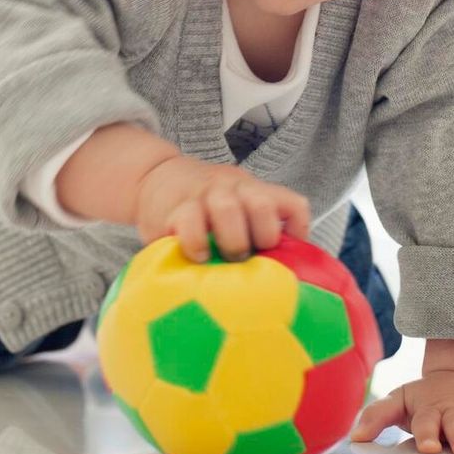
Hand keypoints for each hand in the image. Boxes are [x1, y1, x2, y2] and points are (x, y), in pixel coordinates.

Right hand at [134, 155, 310, 261]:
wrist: (156, 177)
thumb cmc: (205, 205)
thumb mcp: (236, 206)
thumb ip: (255, 231)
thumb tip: (282, 276)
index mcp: (255, 192)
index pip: (292, 205)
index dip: (296, 233)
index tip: (286, 257)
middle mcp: (234, 189)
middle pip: (262, 205)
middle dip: (261, 237)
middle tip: (251, 257)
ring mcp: (204, 196)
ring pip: (227, 208)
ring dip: (231, 240)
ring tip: (223, 260)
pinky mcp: (174, 209)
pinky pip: (189, 224)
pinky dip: (196, 244)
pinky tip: (197, 257)